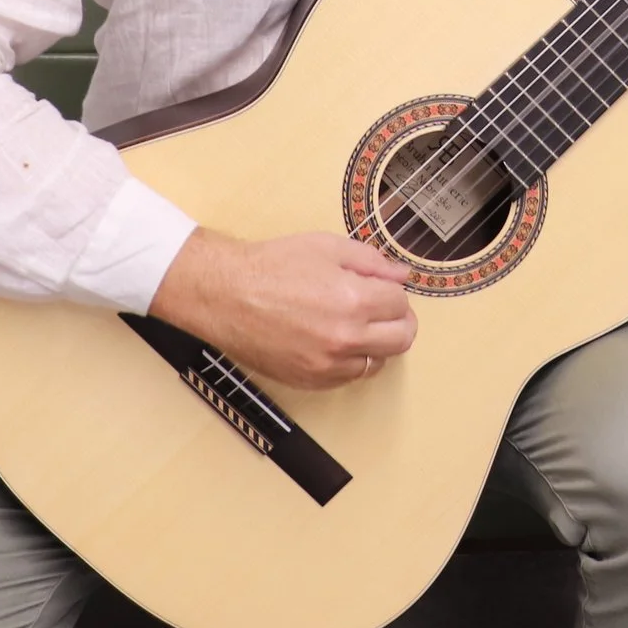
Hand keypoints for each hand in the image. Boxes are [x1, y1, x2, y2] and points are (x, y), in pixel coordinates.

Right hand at [147, 227, 416, 390]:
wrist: (225, 295)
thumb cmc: (271, 267)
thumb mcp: (327, 247)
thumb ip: (371, 261)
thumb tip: (402, 275)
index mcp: (354, 300)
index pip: (401, 303)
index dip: (393, 292)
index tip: (382, 288)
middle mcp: (346, 337)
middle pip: (401, 339)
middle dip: (398, 320)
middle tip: (382, 309)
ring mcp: (328, 364)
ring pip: (378, 362)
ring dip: (375, 343)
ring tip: (354, 324)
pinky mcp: (311, 380)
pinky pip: (349, 377)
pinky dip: (350, 360)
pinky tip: (334, 341)